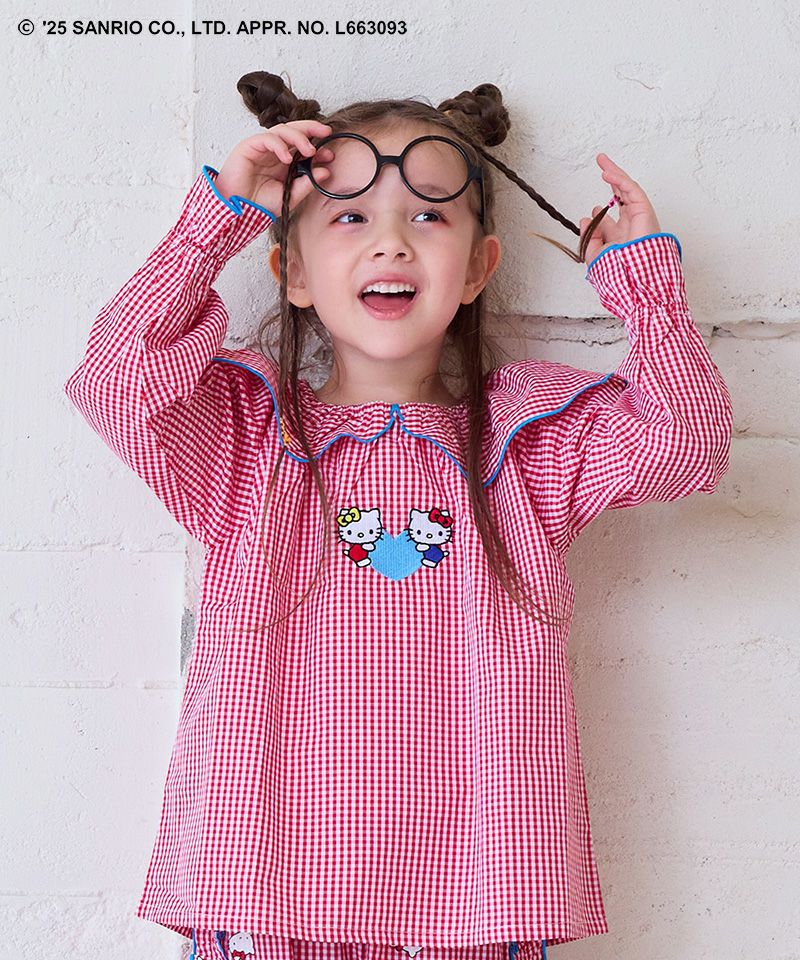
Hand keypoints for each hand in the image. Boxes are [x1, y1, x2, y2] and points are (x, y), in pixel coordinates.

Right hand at [214, 120, 335, 212]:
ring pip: (283, 130)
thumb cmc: (259, 204)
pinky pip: (267, 138)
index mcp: (285, 162)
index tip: (330, 154)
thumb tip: (326, 172)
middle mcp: (275, 152)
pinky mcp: (249, 146)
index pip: (303, 146)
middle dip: (311, 129)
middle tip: (326, 133)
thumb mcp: (289, 196)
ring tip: (309, 151)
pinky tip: (287, 158)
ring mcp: (262, 148)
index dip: (318, 147)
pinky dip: (279, 145)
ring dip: (299, 137)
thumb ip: (307, 184)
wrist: (238, 210)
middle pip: (295, 130)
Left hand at [580, 154, 661, 262]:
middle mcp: (631, 226)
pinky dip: (619, 180)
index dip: (599, 214)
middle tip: (601, 167)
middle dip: (610, 181)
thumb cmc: (619, 270)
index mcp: (621, 238)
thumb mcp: (595, 254)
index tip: (592, 212)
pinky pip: (631, 189)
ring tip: (603, 161)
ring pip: (626, 189)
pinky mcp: (644, 209)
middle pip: (620, 198)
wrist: (633, 275)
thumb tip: (585, 219)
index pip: (610, 220)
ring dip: (614, 174)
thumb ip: (589, 237)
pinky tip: (608, 173)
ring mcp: (638, 216)